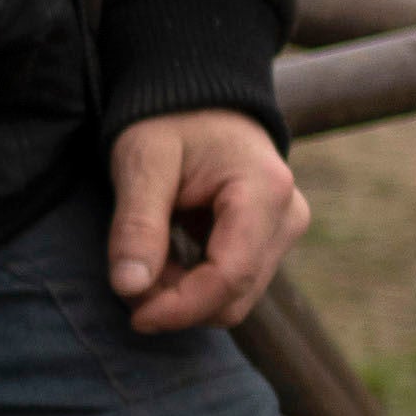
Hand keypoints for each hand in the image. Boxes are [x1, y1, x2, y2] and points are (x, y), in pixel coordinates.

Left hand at [109, 111, 306, 337]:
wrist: (199, 99)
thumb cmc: (170, 119)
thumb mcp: (143, 160)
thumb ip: (137, 223)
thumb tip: (128, 287)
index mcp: (264, 191)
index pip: (229, 277)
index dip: (180, 308)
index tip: (136, 316)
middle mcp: (287, 215)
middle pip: (235, 297)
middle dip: (177, 303)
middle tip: (129, 279)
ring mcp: (284, 229)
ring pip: (235, 298)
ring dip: (183, 296)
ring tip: (145, 259)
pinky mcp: (271, 239)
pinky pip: (234, 284)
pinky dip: (193, 284)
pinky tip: (166, 256)